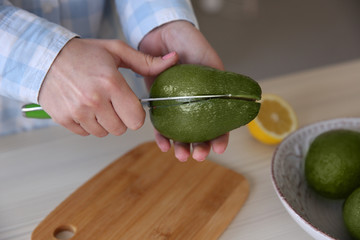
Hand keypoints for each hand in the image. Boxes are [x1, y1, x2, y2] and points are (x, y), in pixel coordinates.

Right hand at [39, 38, 177, 136]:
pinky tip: (84, 107)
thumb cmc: (84, 53)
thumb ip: (146, 61)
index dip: (136, 113)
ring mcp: (77, 112)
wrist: (45, 57)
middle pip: (122, 129)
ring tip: (97, 103)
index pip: (136, 119)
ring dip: (105, 122)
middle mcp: (94, 100)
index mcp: (111, 83)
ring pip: (105, 133)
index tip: (130, 104)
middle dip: (121, 118)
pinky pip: (87, 133)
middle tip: (112, 102)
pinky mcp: (64, 119)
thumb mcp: (117, 51)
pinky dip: (88, 124)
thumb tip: (173, 60)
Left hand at [139, 21, 228, 161]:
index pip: (219, 122)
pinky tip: (163, 143)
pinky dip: (162, 135)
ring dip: (181, 146)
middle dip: (199, 147)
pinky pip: (160, 123)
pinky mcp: (158, 102)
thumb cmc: (189, 43)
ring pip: (180, 132)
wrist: (164, 34)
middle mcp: (193, 104)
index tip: (219, 148)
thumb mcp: (209, 61)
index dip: (220, 137)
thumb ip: (218, 80)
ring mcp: (176, 105)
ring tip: (180, 155)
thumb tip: (229, 101)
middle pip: (198, 132)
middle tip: (198, 155)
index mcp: (210, 97)